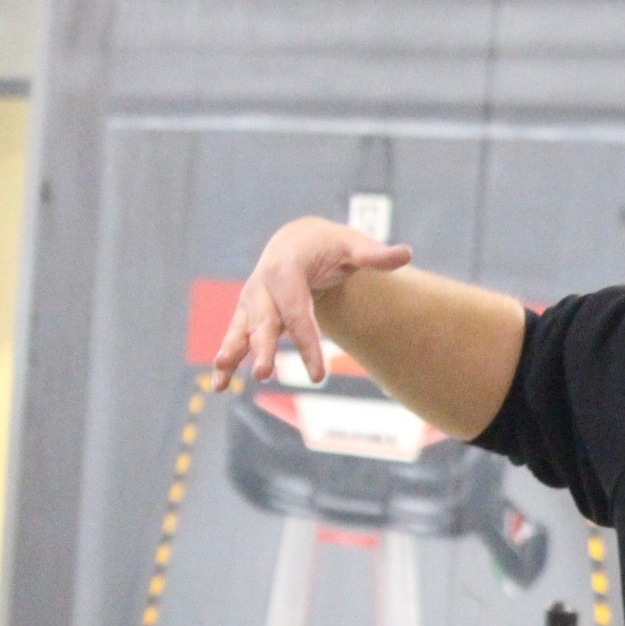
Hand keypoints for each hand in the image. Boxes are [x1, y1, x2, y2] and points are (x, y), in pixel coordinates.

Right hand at [213, 217, 412, 387]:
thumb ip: (375, 255)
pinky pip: (235, 337)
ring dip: (232, 354)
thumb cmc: (331, 246)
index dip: (307, 342)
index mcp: (286, 268)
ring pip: (242, 330)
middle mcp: (262, 284)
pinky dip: (226, 359)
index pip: (298, 311)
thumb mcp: (354, 245)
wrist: (298, 240)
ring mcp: (252, 299)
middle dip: (264, 347)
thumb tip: (406, 253)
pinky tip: (218, 385)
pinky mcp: (248, 313)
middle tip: (265, 373)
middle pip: (265, 321)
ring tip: (220, 380)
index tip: (319, 375)